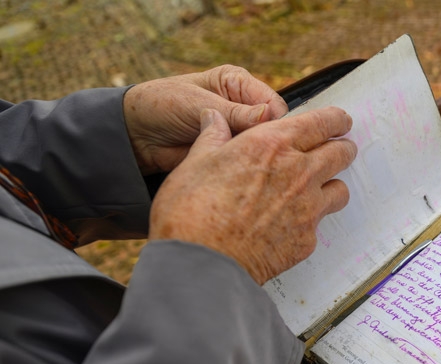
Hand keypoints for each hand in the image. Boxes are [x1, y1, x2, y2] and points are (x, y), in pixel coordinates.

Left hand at [123, 65, 288, 174]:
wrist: (134, 135)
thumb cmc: (160, 105)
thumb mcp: (198, 103)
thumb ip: (234, 113)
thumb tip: (268, 116)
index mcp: (238, 84)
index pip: (272, 103)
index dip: (275, 120)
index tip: (268, 137)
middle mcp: (243, 107)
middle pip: (272, 127)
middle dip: (265, 141)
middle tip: (252, 154)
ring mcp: (237, 132)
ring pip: (261, 148)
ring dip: (253, 156)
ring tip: (241, 164)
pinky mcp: (229, 154)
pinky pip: (246, 163)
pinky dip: (243, 168)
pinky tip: (236, 173)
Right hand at [149, 106, 355, 283]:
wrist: (202, 265)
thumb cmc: (192, 212)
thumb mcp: (195, 162)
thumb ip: (212, 136)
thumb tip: (212, 117)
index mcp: (273, 145)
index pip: (322, 123)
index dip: (336, 119)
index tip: (340, 120)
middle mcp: (299, 173)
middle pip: (341, 154)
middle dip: (341, 149)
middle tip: (336, 150)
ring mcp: (308, 209)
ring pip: (340, 190)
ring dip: (331, 186)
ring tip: (315, 190)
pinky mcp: (307, 240)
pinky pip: (319, 225)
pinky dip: (308, 222)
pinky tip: (288, 225)